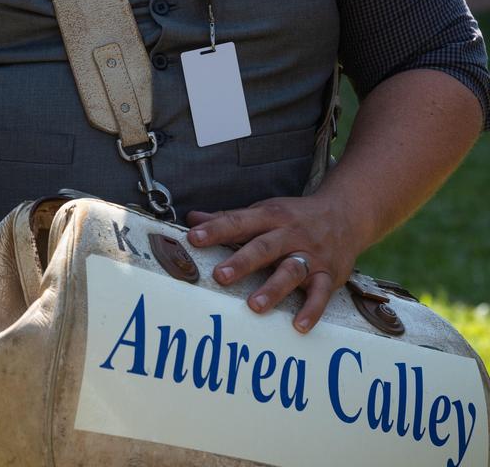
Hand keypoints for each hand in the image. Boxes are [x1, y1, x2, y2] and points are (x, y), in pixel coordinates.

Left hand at [186, 193, 358, 333]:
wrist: (344, 214)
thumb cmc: (294, 216)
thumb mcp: (263, 211)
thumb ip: (230, 219)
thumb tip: (193, 219)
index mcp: (270, 215)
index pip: (239, 222)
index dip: (216, 229)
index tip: (193, 238)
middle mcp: (290, 234)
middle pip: (264, 247)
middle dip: (242, 262)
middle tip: (220, 276)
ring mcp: (310, 255)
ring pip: (291, 271)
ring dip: (273, 288)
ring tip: (253, 306)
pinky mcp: (328, 274)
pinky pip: (321, 293)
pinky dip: (312, 310)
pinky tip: (299, 326)